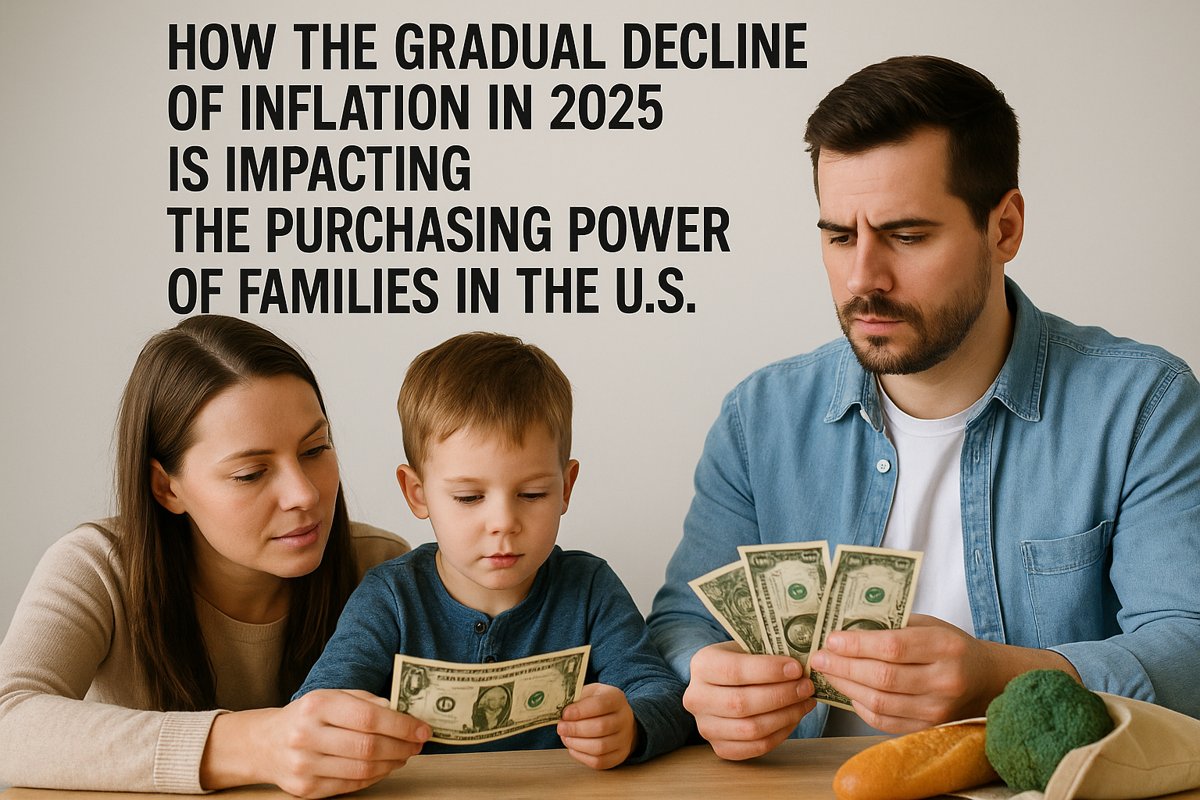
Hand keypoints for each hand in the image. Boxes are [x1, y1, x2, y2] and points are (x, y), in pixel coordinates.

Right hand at [201, 689, 430, 797]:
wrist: (264, 744)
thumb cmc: (307, 716)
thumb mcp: (331, 697)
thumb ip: (365, 701)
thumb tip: (401, 712)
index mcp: (317, 706)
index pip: (369, 717)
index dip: (402, 725)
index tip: (422, 729)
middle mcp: (307, 736)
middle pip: (368, 747)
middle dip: (402, 747)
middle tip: (418, 744)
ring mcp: (304, 766)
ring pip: (362, 770)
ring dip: (392, 764)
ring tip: (404, 755)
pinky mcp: (306, 789)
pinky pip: (351, 785)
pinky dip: (374, 777)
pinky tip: (384, 767)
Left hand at [557, 683, 636, 769]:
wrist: (619, 719)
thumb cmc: (599, 705)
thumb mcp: (590, 693)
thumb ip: (577, 699)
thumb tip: (558, 709)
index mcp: (616, 698)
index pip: (600, 705)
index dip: (580, 711)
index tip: (564, 714)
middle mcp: (624, 719)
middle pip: (600, 727)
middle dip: (575, 729)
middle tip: (561, 728)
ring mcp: (624, 739)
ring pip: (600, 747)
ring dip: (577, 744)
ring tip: (565, 737)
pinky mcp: (619, 756)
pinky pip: (599, 761)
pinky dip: (581, 756)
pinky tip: (573, 747)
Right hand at [684, 641, 814, 759]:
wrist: (724, 684)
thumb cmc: (742, 662)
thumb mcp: (748, 648)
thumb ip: (768, 654)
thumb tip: (802, 665)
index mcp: (701, 665)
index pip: (733, 671)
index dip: (768, 671)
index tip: (796, 669)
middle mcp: (696, 698)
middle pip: (741, 703)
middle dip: (781, 695)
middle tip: (806, 687)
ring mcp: (705, 726)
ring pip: (750, 729)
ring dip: (785, 716)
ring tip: (804, 702)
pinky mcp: (720, 747)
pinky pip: (755, 747)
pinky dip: (780, 734)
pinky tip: (794, 717)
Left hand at [809, 614, 1080, 732]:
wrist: (986, 679)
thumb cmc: (950, 645)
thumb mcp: (928, 624)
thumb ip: (892, 625)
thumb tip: (844, 626)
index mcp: (944, 647)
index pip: (893, 647)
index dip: (857, 644)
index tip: (831, 638)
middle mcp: (943, 680)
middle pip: (882, 678)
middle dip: (843, 667)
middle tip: (818, 657)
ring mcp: (936, 709)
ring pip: (880, 702)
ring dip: (846, 687)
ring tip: (826, 673)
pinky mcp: (928, 727)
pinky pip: (885, 721)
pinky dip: (860, 706)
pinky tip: (847, 691)